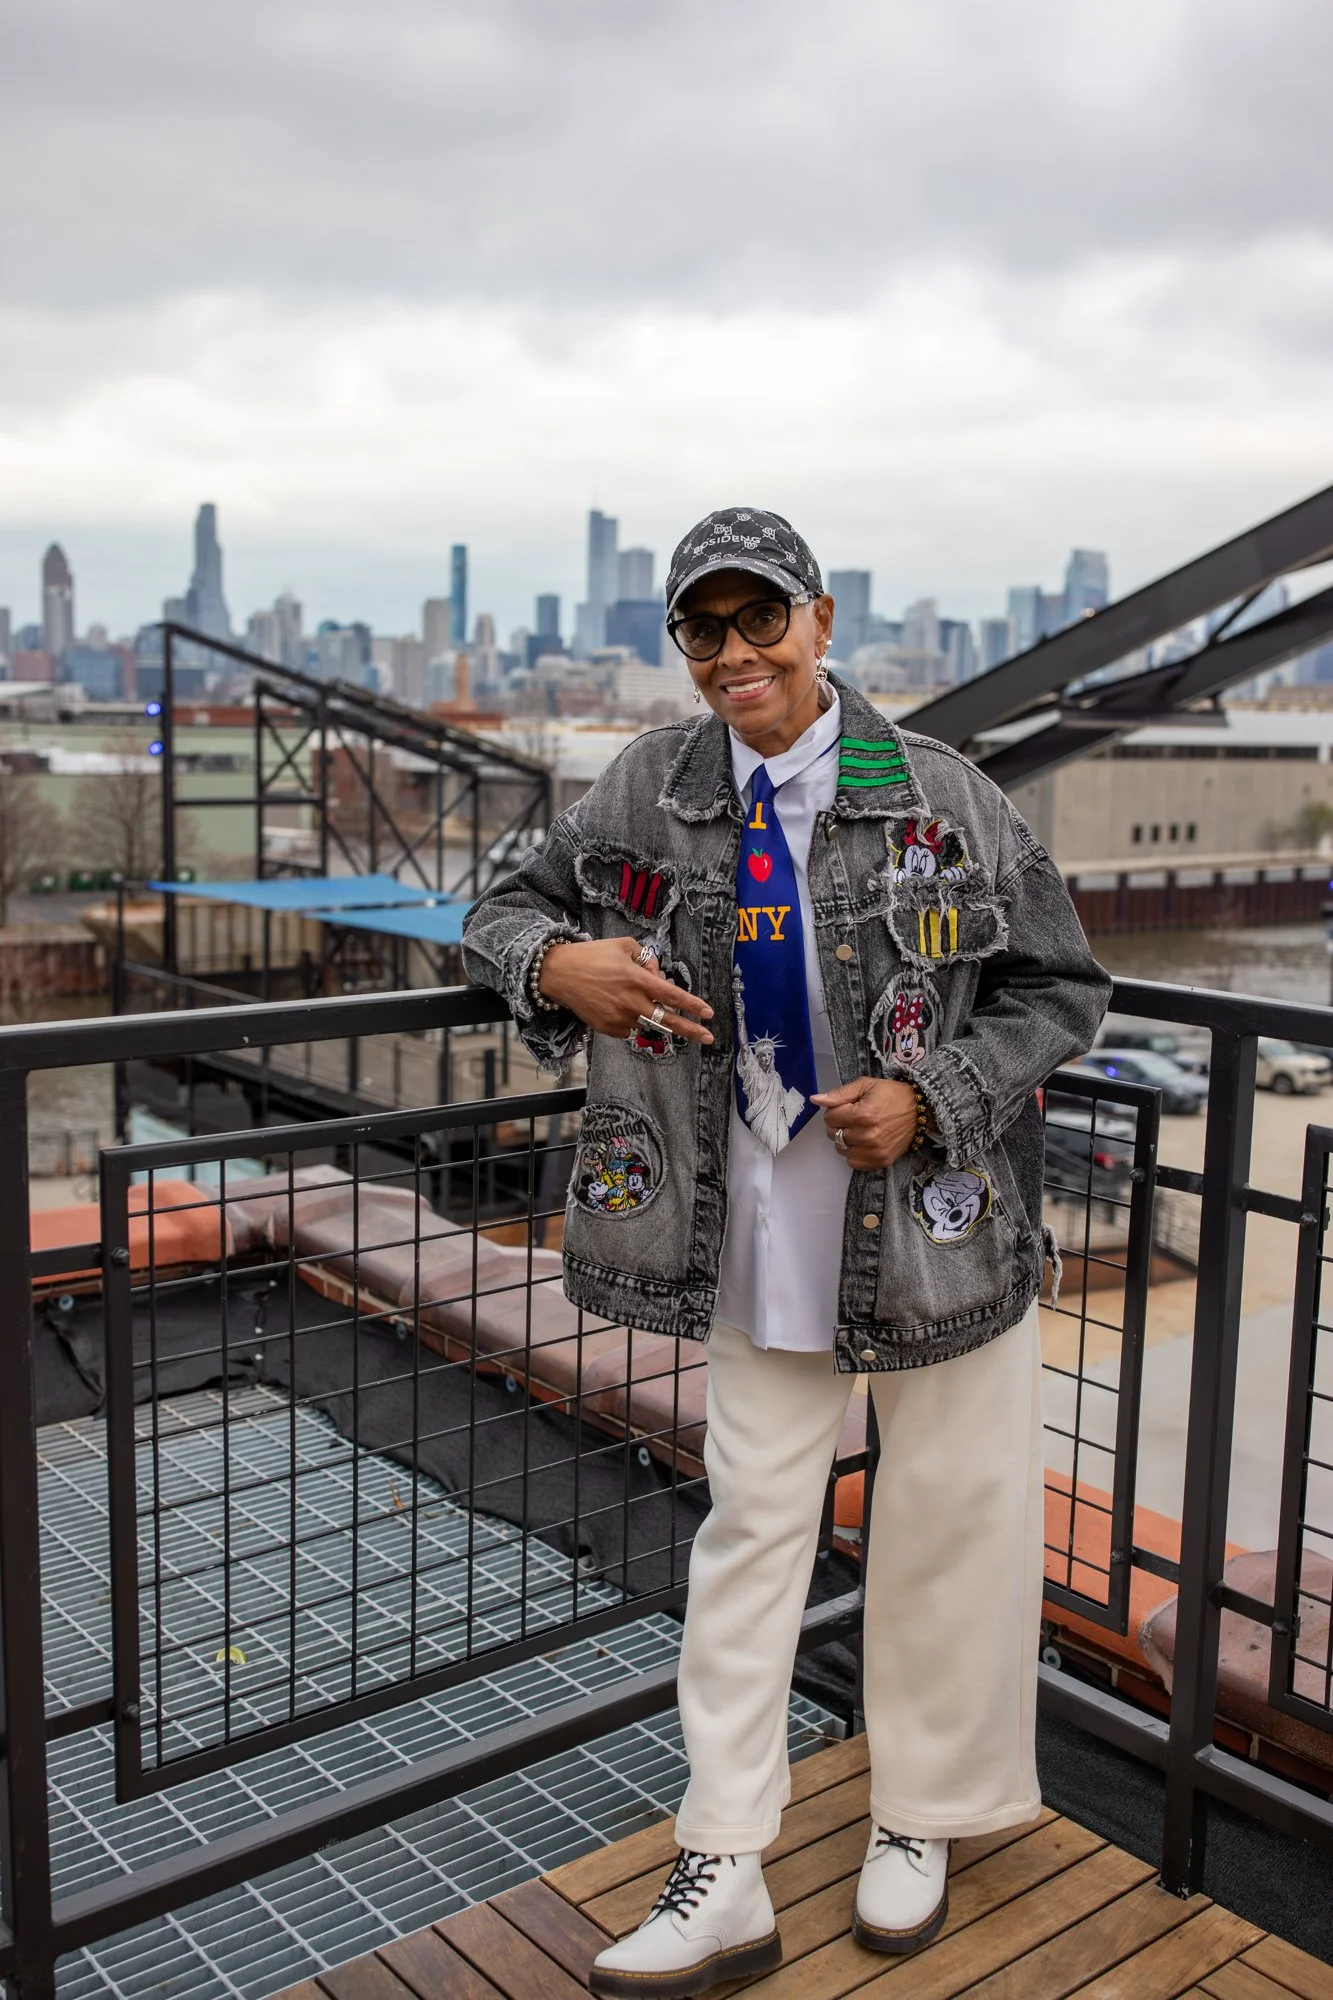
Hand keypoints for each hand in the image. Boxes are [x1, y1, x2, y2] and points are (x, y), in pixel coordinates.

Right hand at [539, 936, 714, 1044]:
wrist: (559, 974)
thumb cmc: (592, 956)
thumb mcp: (623, 945)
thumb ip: (647, 959)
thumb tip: (658, 975)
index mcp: (637, 979)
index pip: (672, 995)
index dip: (693, 1005)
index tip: (708, 1014)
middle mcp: (631, 1001)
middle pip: (667, 1020)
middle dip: (691, 1030)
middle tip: (708, 1038)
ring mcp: (619, 1017)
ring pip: (647, 1023)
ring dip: (652, 1017)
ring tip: (641, 1005)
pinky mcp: (607, 1028)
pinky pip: (630, 1029)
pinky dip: (633, 1020)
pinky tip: (620, 1006)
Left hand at [810, 1076, 919, 1170]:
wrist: (920, 1110)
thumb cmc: (892, 1095)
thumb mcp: (866, 1086)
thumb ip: (840, 1094)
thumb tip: (815, 1100)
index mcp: (863, 1114)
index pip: (829, 1117)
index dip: (835, 1110)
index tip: (847, 1107)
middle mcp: (868, 1135)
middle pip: (833, 1134)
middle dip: (839, 1124)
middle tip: (854, 1118)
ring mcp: (874, 1151)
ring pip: (840, 1149)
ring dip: (845, 1140)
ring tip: (859, 1130)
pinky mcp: (880, 1161)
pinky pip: (853, 1163)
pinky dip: (854, 1153)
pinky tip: (864, 1142)